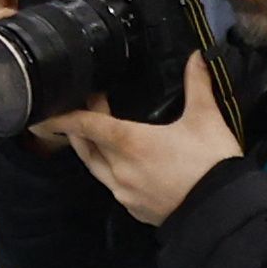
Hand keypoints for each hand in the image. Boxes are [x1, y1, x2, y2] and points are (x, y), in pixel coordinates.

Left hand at [35, 54, 240, 226]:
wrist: (221, 211)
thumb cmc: (212, 162)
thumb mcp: (206, 118)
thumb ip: (197, 85)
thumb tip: (196, 56)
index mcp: (130, 144)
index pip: (87, 126)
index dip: (64, 117)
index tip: (45, 113)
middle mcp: (118, 169)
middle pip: (87, 146)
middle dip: (83, 125)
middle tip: (91, 104)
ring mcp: (122, 192)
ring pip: (96, 167)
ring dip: (92, 147)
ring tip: (100, 130)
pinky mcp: (131, 207)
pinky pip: (111, 184)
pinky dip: (108, 168)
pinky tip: (120, 160)